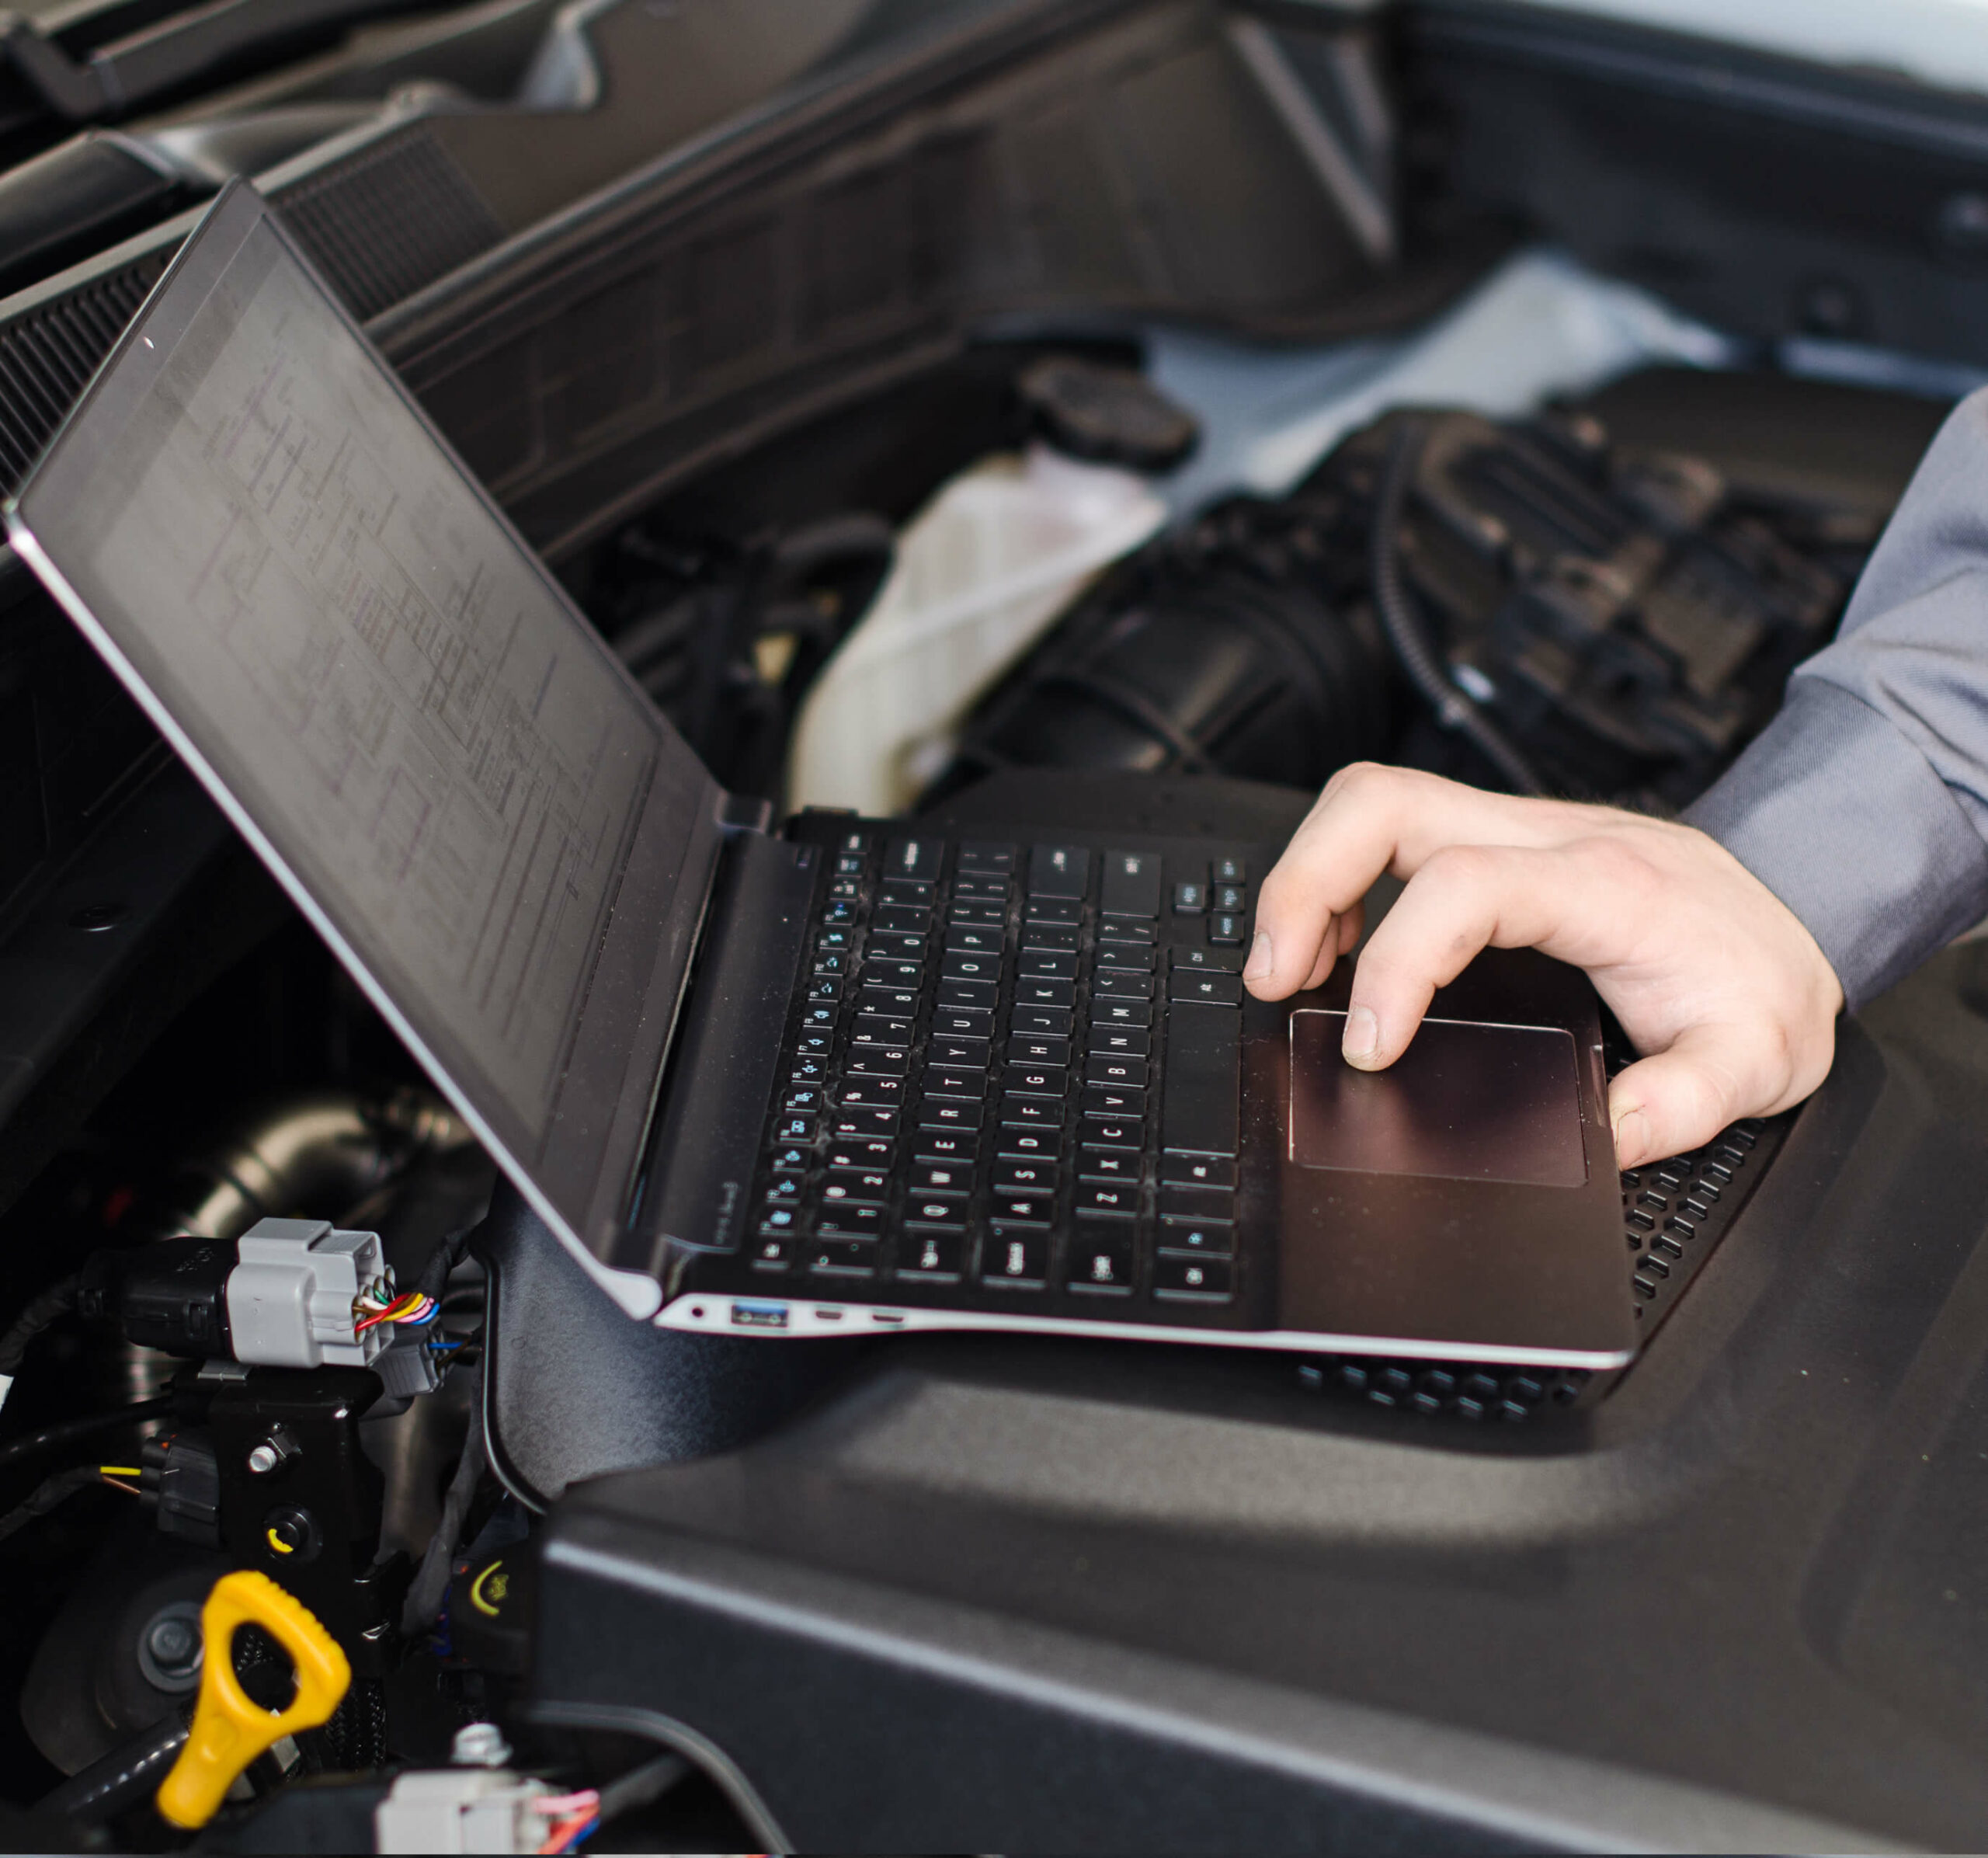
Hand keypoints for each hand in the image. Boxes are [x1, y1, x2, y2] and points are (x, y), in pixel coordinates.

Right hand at [1243, 764, 1843, 1168]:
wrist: (1803, 901)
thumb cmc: (1764, 973)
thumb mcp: (1756, 1059)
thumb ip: (1682, 1103)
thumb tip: (1606, 1138)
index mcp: (1601, 886)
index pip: (1460, 887)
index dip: (1395, 963)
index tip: (1370, 1043)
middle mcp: (1545, 837)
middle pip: (1380, 801)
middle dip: (1301, 884)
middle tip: (1274, 976)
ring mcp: (1513, 829)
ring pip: (1369, 801)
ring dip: (1305, 876)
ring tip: (1286, 967)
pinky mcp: (1494, 841)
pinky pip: (1388, 829)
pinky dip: (1338, 881)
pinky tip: (1336, 948)